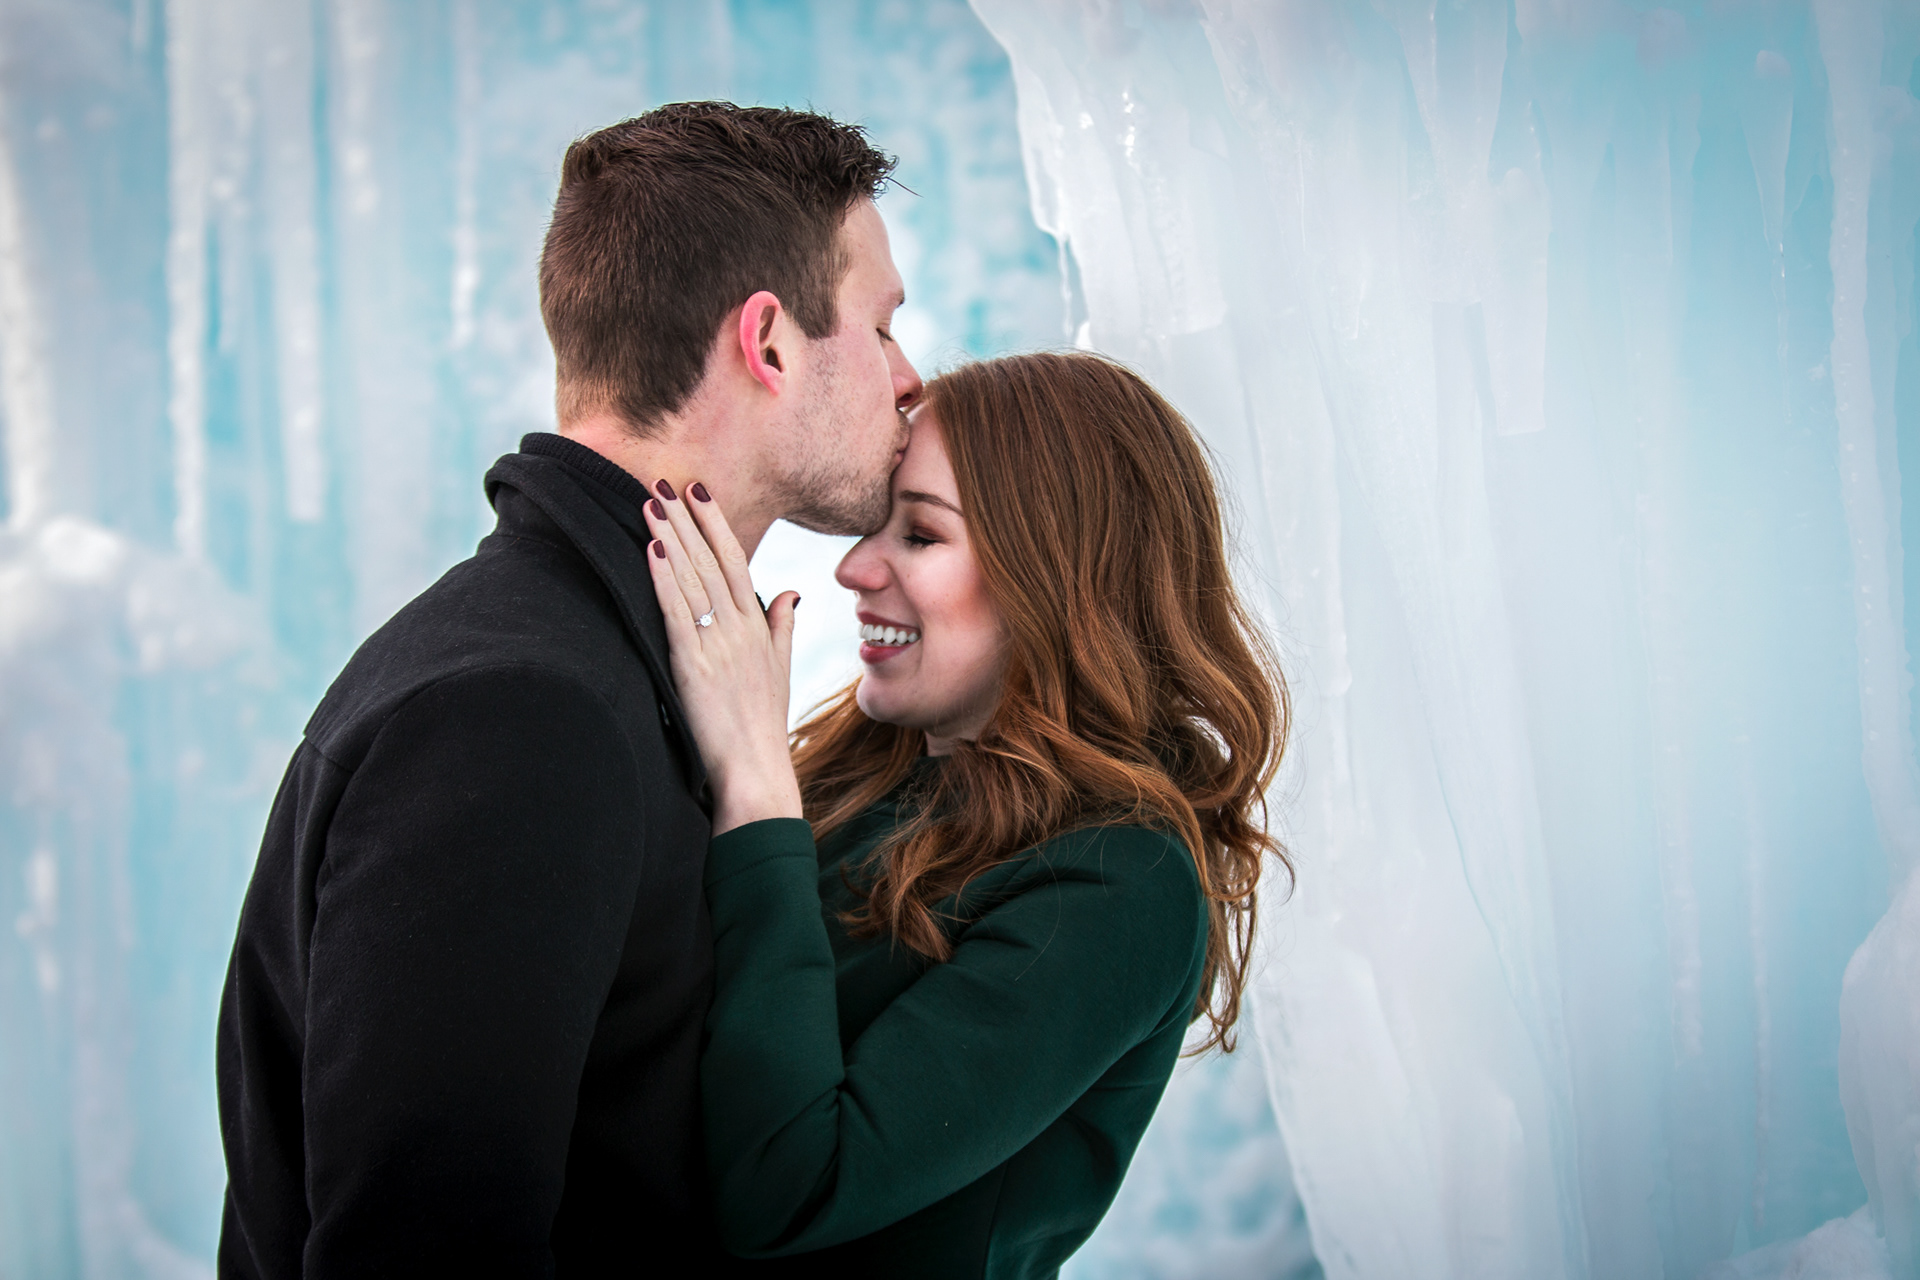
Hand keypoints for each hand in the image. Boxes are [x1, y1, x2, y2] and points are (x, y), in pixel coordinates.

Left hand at [643, 482, 803, 834]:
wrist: (757, 769)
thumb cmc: (764, 724)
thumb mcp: (780, 669)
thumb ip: (783, 626)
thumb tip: (793, 592)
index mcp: (759, 628)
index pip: (737, 562)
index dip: (716, 525)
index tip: (699, 493)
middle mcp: (741, 629)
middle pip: (712, 561)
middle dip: (687, 519)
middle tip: (665, 481)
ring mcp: (718, 645)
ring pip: (693, 579)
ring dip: (670, 537)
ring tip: (650, 503)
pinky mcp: (694, 665)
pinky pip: (677, 612)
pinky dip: (664, 579)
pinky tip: (652, 551)